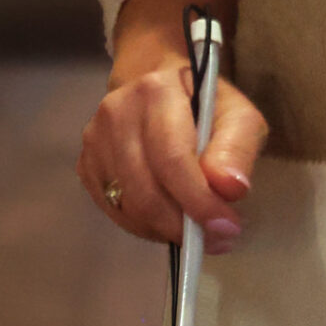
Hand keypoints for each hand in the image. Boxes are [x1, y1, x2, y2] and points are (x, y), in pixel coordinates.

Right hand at [77, 0, 267, 251]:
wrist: (161, 88)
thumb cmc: (205, 104)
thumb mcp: (239, 116)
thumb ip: (237, 149)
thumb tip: (229, 189)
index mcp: (156, 91)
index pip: (171, 159)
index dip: (198, 201)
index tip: (225, 227)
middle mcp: (116, 112)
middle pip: (145, 190)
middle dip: (182, 224)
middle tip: (215, 238)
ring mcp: (95, 139)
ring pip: (127, 206)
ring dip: (164, 228)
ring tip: (194, 229)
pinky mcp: (86, 164)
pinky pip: (113, 211)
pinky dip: (144, 225)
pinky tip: (167, 218)